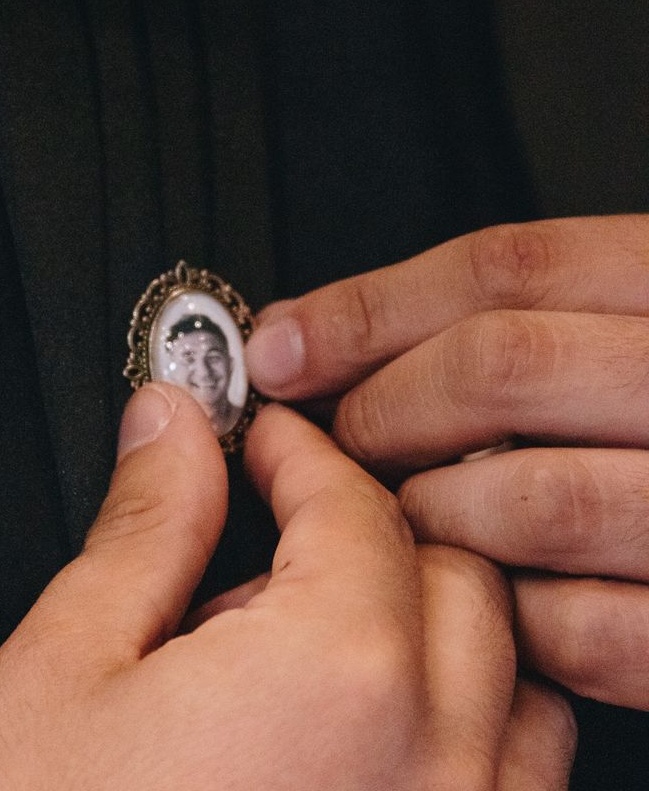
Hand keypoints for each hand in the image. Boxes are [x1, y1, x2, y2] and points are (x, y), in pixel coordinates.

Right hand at [0, 383, 573, 788]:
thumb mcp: (68, 669)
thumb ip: (145, 528)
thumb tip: (169, 427)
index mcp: (339, 678)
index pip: (350, 501)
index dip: (296, 453)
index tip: (264, 440)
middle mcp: (438, 763)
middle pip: (446, 566)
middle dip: (362, 523)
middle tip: (279, 529)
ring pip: (505, 665)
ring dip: (423, 615)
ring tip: (316, 628)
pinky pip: (516, 770)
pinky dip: (458, 713)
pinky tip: (361, 728)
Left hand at [246, 214, 648, 709]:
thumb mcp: (616, 331)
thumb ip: (505, 323)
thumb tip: (310, 335)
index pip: (505, 269)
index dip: (369, 307)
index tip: (281, 344)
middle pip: (500, 366)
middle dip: (383, 406)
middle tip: (333, 438)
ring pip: (530, 497)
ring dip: (429, 511)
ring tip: (400, 514)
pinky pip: (583, 626)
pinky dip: (505, 610)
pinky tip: (485, 588)